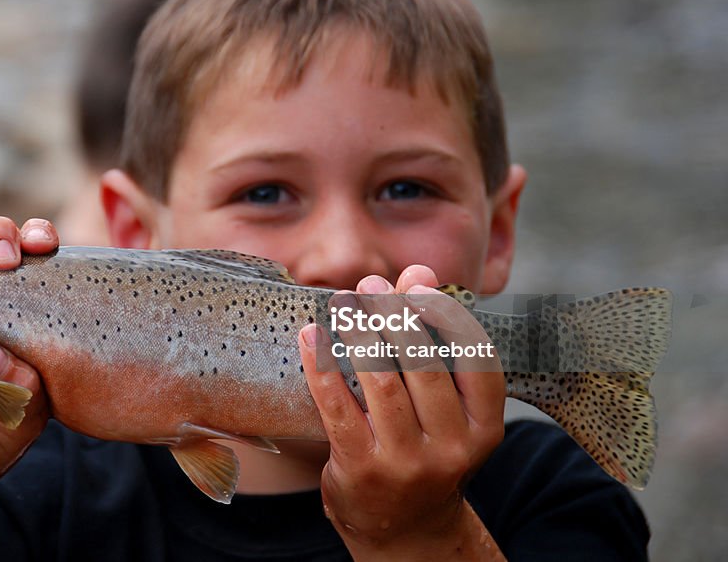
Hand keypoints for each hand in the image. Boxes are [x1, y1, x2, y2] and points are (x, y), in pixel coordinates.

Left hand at [298, 265, 505, 559]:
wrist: (401, 526)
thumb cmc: (423, 447)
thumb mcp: (443, 404)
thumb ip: (432, 337)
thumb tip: (418, 270)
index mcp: (483, 428)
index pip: (478, 364)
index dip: (447, 319)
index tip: (418, 285)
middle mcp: (452, 448)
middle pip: (425, 367)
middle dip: (395, 317)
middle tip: (371, 286)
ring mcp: (407, 462)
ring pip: (382, 384)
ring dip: (359, 334)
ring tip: (342, 302)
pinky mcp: (361, 468)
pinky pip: (338, 408)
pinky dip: (322, 366)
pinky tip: (311, 336)